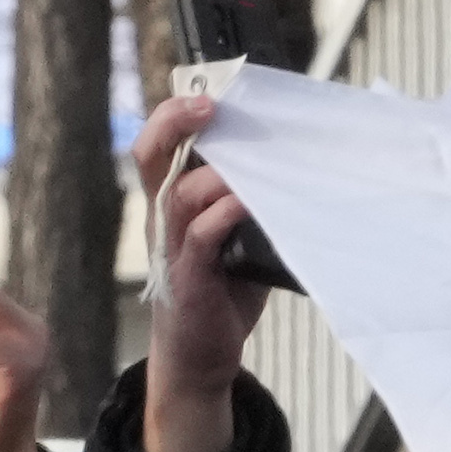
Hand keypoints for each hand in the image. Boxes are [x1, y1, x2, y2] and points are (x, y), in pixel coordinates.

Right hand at [133, 93, 269, 451]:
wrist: (201, 358)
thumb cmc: (221, 293)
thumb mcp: (237, 239)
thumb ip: (252, 205)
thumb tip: (298, 170)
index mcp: (171, 202)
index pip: (159, 144)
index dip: (174, 113)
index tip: (208, 93)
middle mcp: (162, 218)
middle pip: (152, 154)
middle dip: (176, 121)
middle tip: (211, 104)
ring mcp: (170, 247)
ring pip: (176, 191)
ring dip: (213, 170)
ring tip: (248, 156)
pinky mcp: (187, 277)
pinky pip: (199, 235)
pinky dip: (223, 214)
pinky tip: (249, 204)